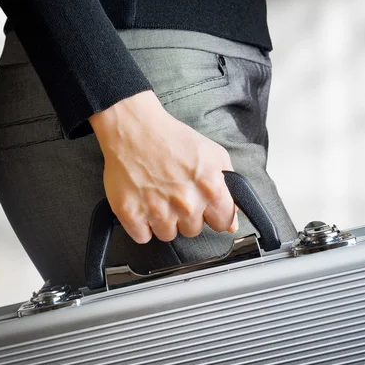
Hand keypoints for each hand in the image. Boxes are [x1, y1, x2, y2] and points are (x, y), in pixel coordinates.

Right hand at [89, 90, 238, 243]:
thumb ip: (230, 188)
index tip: (204, 208)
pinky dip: (141, 224)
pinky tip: (142, 203)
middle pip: (192, 231)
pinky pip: (142, 236)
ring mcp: (158, 210)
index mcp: (210, 188)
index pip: (222, 223)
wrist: (133, 128)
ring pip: (167, 235)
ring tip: (157, 195)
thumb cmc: (171, 138)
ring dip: (163, 220)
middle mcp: (186, 203)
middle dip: (186, 215)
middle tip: (175, 193)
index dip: (213, 215)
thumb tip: (233, 222)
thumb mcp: (213, 155)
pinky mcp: (131, 214)